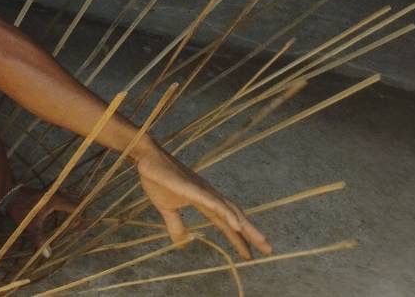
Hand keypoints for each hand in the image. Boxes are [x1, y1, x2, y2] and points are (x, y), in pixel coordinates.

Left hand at [5, 185, 76, 250]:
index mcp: (57, 201)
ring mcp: (53, 192)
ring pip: (69, 199)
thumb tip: (48, 255)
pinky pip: (63, 198)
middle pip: (74, 202)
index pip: (75, 208)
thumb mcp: (31, 226)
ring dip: (73, 209)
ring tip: (75, 222)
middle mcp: (57, 194)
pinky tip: (64, 215)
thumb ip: (40, 240)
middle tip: (79, 227)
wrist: (10, 195)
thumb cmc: (21, 210)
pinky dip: (66, 205)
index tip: (81, 230)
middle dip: (78, 214)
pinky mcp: (49, 192)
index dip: (80, 219)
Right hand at [135, 147, 271, 260]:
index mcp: (204, 201)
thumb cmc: (157, 179)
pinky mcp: (195, 188)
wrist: (146, 158)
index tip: (249, 255)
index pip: (225, 222)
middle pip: (235, 217)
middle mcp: (209, 195)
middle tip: (268, 249)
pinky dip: (228, 215)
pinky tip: (238, 226)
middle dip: (251, 234)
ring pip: (230, 211)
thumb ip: (175, 225)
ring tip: (260, 242)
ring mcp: (204, 191)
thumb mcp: (166, 208)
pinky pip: (215, 204)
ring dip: (246, 227)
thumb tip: (182, 242)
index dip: (238, 238)